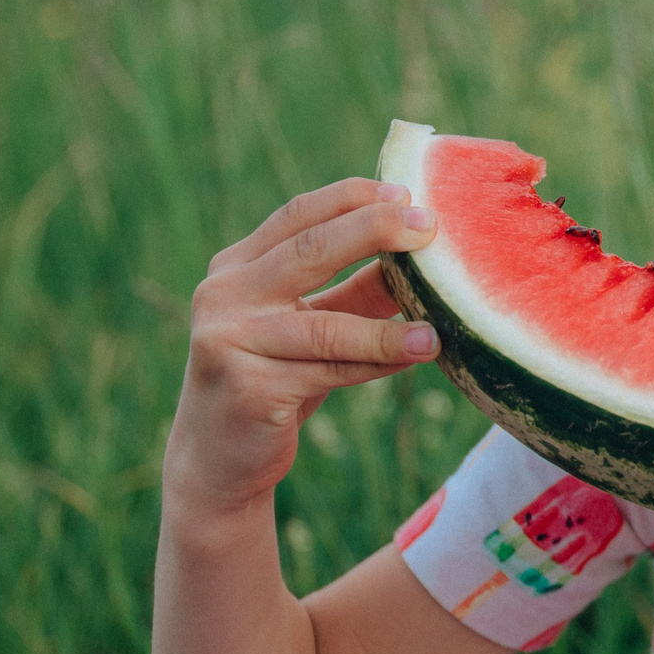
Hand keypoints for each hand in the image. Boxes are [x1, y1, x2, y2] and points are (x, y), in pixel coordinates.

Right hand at [165, 178, 440, 515]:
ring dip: (388, 325)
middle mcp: (223, 295)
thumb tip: (422, 255)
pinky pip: (330, 370)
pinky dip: (379, 362)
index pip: (298, 215)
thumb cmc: (272, 380)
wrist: (215, 459)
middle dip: (374, 231)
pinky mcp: (249, 389)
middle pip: (309, 249)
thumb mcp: (310, 325)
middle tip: (429, 226)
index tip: (407, 194)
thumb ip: (355, 291)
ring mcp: (230, 341)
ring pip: (327, 326)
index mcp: (235, 268)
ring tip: (438, 325)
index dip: (353, 199)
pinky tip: (418, 353)